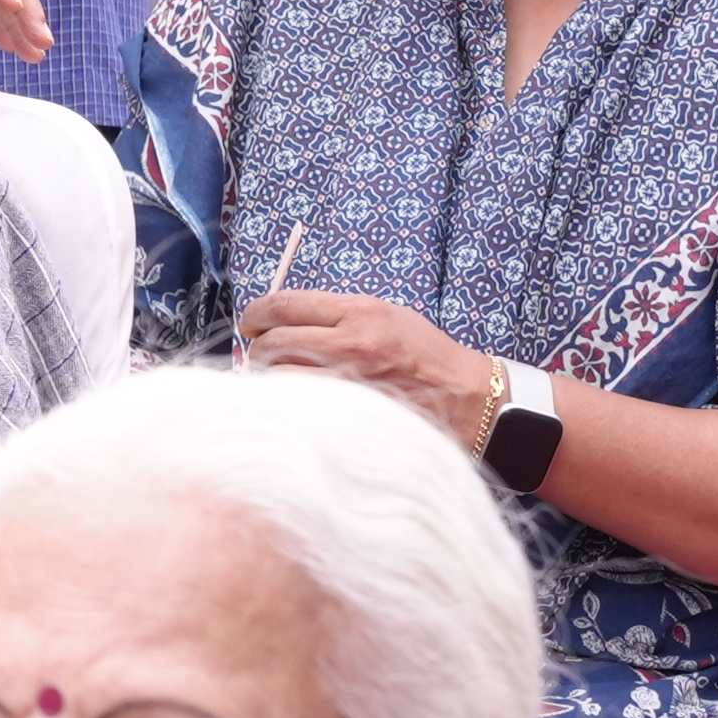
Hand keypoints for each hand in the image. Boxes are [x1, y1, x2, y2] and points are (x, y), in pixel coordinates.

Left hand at [240, 287, 489, 445]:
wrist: (466, 397)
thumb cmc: (423, 354)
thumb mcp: (385, 314)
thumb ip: (335, 315)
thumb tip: (283, 320)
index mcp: (359, 312)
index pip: (285, 304)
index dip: (256, 312)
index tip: (250, 320)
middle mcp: (350, 345)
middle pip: (274, 342)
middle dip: (257, 346)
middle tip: (257, 351)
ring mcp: (348, 382)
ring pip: (280, 377)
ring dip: (268, 376)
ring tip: (275, 376)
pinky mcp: (349, 413)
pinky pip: (300, 404)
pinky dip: (287, 400)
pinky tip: (291, 399)